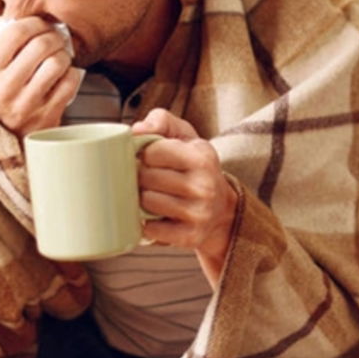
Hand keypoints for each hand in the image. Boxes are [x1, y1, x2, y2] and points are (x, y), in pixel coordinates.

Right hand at [0, 16, 82, 137]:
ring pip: (57, 62)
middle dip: (53, 36)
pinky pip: (70, 82)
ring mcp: (26, 105)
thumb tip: (13, 9)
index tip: (39, 25)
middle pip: (41, 45)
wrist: (7, 137)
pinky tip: (63, 76)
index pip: (14, 32)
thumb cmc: (0, 89)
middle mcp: (3, 89)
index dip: (33, 22)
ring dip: (63, 55)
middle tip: (55, 39)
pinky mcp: (47, 117)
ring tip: (57, 57)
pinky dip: (71, 74)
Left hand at [133, 108, 237, 284]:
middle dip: (141, 177)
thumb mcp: (185, 136)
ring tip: (154, 195)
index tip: (151, 158)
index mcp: (202, 157)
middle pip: (146, 177)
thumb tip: (136, 130)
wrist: (221, 209)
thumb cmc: (194, 166)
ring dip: (143, 199)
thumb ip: (161, 121)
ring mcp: (199, 213)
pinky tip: (157, 216)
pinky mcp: (191, 236)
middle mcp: (205, 185)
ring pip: (147, 202)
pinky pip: (152, 229)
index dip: (145, 153)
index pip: (153, 151)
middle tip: (149, 178)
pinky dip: (148, 224)